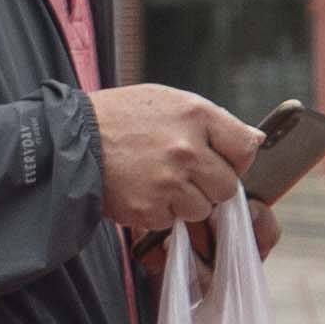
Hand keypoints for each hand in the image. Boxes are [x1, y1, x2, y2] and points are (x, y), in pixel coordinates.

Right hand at [93, 81, 257, 236]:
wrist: (70, 140)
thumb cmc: (121, 118)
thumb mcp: (169, 101)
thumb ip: (213, 121)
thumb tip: (255, 140)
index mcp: (196, 116)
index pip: (246, 148)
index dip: (236, 159)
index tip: (220, 160)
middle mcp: (186, 149)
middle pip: (227, 187)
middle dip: (209, 185)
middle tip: (183, 174)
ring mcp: (168, 182)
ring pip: (202, 209)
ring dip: (185, 202)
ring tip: (157, 181)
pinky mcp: (149, 209)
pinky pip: (171, 221)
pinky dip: (159, 212)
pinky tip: (141, 191)